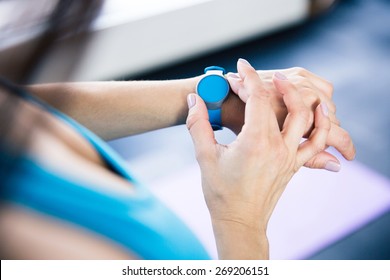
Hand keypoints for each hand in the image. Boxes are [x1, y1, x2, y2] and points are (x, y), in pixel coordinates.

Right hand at [186, 59, 330, 258]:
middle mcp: (278, 147)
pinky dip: (321, 126)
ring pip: (307, 120)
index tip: (240, 67)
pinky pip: (316, 142)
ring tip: (291, 86)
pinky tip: (320, 114)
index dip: (248, 78)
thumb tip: (193, 99)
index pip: (258, 98)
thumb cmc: (220, 192)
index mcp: (255, 142)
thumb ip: (197, 124)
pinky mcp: (294, 166)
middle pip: (285, 104)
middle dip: (274, 84)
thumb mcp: (204, 156)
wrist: (239, 221)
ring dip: (301, 99)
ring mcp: (290, 157)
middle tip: (263, 75)